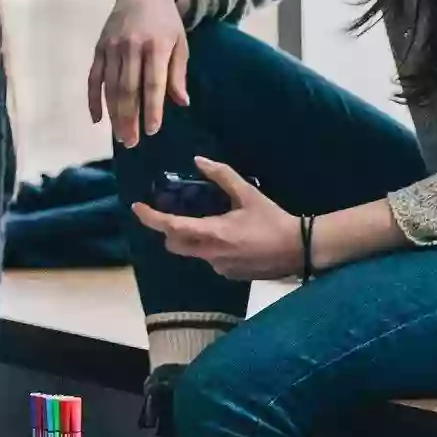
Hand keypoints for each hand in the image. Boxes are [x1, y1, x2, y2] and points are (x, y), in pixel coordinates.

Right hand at [89, 0, 189, 145]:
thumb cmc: (166, 24)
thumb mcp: (180, 44)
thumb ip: (178, 73)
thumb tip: (182, 102)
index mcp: (156, 46)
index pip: (153, 83)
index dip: (152, 108)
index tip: (152, 130)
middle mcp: (131, 47)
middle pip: (129, 89)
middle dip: (130, 118)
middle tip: (131, 142)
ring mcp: (112, 48)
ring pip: (111, 87)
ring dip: (114, 115)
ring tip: (119, 136)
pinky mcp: (100, 49)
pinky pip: (94, 78)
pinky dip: (94, 100)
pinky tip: (97, 119)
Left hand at [131, 157, 300, 280]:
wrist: (298, 249)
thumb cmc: (273, 220)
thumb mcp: (248, 193)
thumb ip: (222, 176)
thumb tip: (199, 161)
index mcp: (212, 233)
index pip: (170, 227)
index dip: (150, 218)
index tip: (137, 207)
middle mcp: (209, 254)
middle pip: (174, 244)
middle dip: (169, 230)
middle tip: (176, 214)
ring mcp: (218, 267)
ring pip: (192, 253)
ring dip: (192, 239)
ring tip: (211, 223)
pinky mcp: (228, 275)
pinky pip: (209, 260)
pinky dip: (210, 248)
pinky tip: (231, 239)